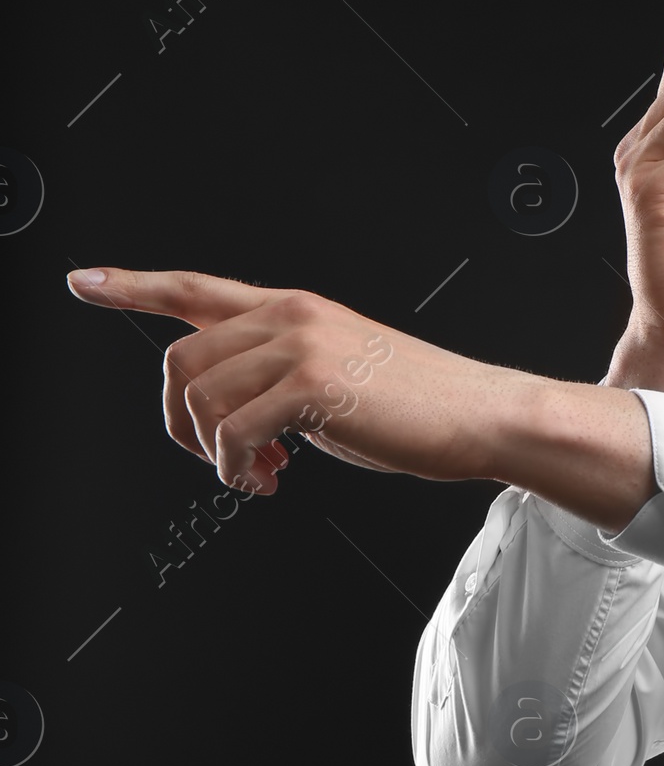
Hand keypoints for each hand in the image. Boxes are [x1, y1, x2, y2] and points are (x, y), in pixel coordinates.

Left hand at [64, 269, 516, 494]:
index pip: (196, 289)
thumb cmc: (416, 407)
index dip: (132, 286)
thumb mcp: (336, 376)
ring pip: (201, 399)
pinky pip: (234, 433)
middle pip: (181, 361)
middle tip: (225, 463)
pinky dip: (237, 470)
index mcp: (293, 309)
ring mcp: (300, 345)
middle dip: (181, 424)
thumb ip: (278, 377)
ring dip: (214, 454)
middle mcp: (290, 315)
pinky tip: (270, 483)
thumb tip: (233, 420)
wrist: (479, 415)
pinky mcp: (313, 384)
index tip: (82, 283)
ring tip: (259, 476)